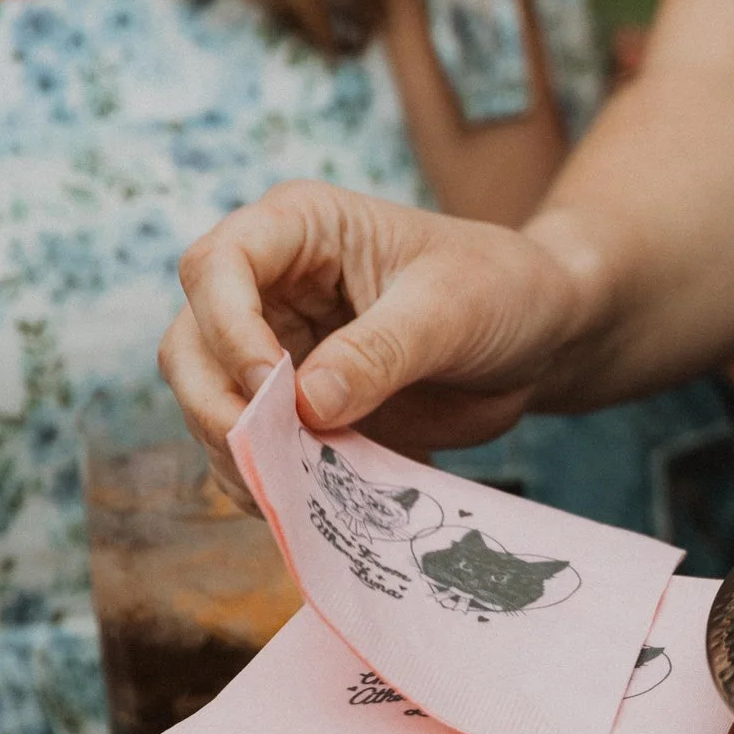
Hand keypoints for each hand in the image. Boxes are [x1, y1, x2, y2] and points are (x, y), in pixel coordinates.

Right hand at [160, 181, 591, 497]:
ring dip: (237, 453)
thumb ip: (381, 352)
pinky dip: (268, 478)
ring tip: (289, 495)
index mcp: (300, 228)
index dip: (228, 329)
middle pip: (190, 343)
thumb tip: (307, 406)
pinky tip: (305, 505)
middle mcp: (270, 286)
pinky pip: (255, 447)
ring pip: (209, 402)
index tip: (273, 388)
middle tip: (265, 460)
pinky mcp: (298, 407)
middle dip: (215, 405)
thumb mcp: (452, 310)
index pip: (216, 267)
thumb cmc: (503, 289)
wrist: (542, 334)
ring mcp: (277, 348)